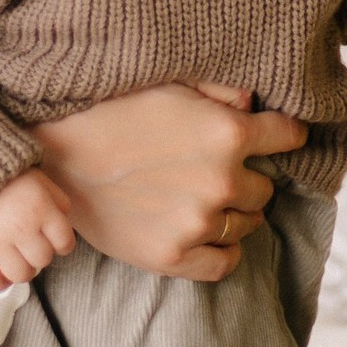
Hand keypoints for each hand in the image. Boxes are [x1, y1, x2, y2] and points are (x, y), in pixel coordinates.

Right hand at [0, 169, 76, 291]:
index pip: (64, 243)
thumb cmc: (11, 180)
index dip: (63, 244)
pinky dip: (0, 282)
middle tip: (33, 244)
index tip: (56, 241)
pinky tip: (2, 271)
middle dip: (41, 254)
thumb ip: (59, 204)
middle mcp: (21, 228)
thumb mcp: (42, 182)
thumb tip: (63, 228)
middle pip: (43, 260)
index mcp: (41, 209)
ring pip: (21, 275)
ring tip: (18, 258)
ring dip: (23, 269)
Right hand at [29, 84, 306, 283]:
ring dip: (234, 212)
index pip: (288, 136)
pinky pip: (224, 263)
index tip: (277, 136)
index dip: (283, 133)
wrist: (58, 155)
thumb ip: (221, 90)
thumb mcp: (171, 83)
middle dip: (248, 176)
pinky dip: (223, 250)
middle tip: (221, 170)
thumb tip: (252, 101)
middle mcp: (222, 181)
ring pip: (247, 224)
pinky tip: (208, 234)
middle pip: (265, 187)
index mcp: (228, 133)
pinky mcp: (173, 257)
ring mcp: (197, 224)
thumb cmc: (113, 110)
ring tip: (206, 199)